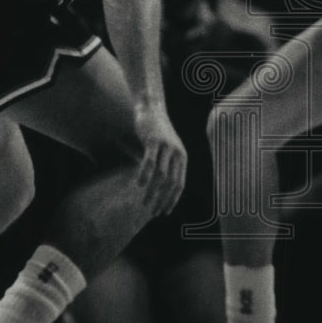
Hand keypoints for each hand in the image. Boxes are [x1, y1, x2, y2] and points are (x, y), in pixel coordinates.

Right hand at [133, 101, 186, 216]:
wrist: (152, 110)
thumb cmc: (158, 134)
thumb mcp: (166, 151)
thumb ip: (165, 167)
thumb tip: (159, 189)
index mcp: (182, 158)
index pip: (180, 184)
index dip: (172, 200)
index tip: (164, 212)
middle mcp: (177, 153)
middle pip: (171, 183)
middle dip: (162, 200)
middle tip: (152, 212)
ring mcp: (167, 147)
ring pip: (161, 174)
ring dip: (152, 191)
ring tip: (143, 203)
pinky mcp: (154, 141)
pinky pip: (150, 161)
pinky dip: (145, 174)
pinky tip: (139, 185)